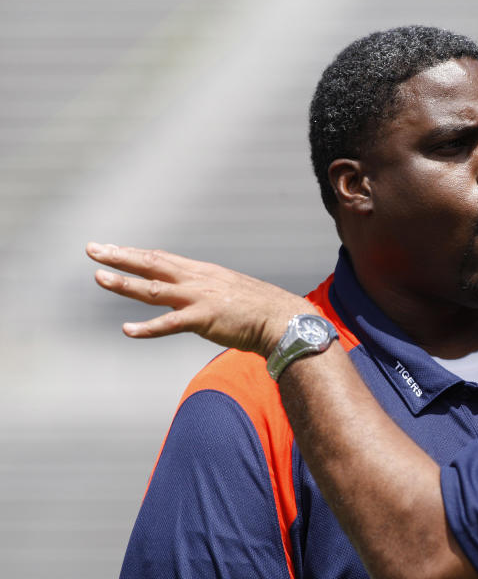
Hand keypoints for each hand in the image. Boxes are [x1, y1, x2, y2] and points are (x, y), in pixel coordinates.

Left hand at [86, 242, 315, 356]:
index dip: (135, 253)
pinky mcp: (204, 319)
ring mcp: (199, 298)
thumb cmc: (261, 308)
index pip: (162, 258)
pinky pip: (170, 324)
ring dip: (124, 284)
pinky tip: (127, 329)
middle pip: (152, 264)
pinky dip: (147, 328)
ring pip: (154, 289)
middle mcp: (197, 280)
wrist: (283, 318)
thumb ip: (209, 291)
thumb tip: (196, 296)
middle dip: (120, 256)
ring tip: (99, 277)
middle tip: (93, 249)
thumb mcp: (230, 291)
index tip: (112, 248)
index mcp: (203, 272)